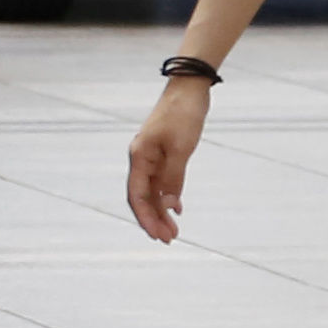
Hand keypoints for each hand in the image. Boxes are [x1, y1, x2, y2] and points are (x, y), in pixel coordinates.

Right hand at [125, 80, 210, 243]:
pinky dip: (169, 196)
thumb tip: (169, 206)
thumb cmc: (183, 114)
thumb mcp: (181, 148)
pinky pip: (162, 181)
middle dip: (154, 219)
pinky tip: (178, 208)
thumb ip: (173, 178)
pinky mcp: (164, 153)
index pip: (138, 196)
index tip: (158, 236)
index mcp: (140, 157)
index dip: (146, 218)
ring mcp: (152, 156)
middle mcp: (142, 159)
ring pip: (154, 191)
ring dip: (162, 211)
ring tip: (174, 230)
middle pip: (143, 197)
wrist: (189, 88)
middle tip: (169, 239)